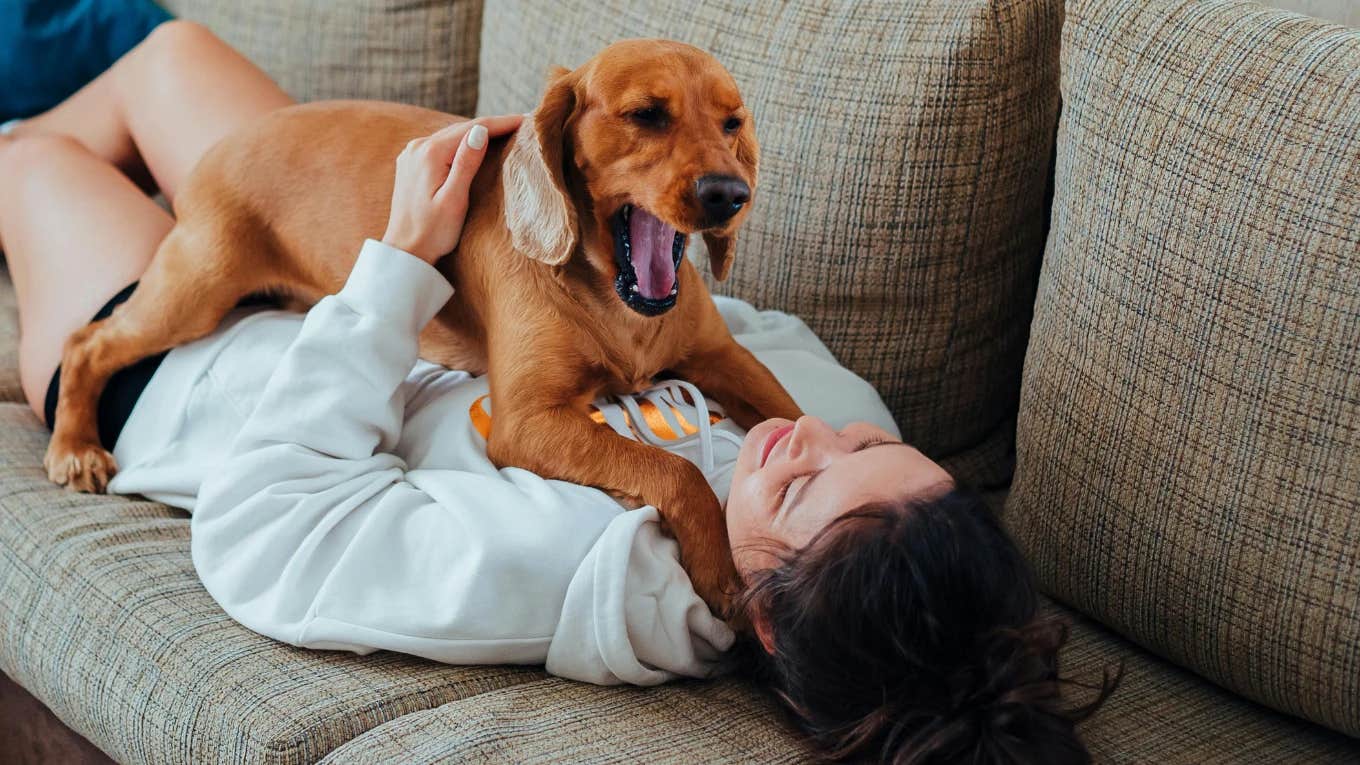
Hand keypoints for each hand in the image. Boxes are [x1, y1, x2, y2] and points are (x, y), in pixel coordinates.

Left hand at [381, 114, 523, 263]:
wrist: (405, 252)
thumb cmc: (432, 232)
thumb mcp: (454, 200)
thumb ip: (466, 164)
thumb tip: (480, 131)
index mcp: (430, 153)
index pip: (474, 128)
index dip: (502, 123)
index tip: (527, 120)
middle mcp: (418, 146)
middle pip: (462, 128)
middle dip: (492, 125)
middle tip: (523, 124)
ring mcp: (412, 154)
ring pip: (452, 135)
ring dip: (477, 133)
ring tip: (505, 131)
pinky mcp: (411, 164)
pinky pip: (441, 145)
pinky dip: (461, 143)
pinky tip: (476, 146)